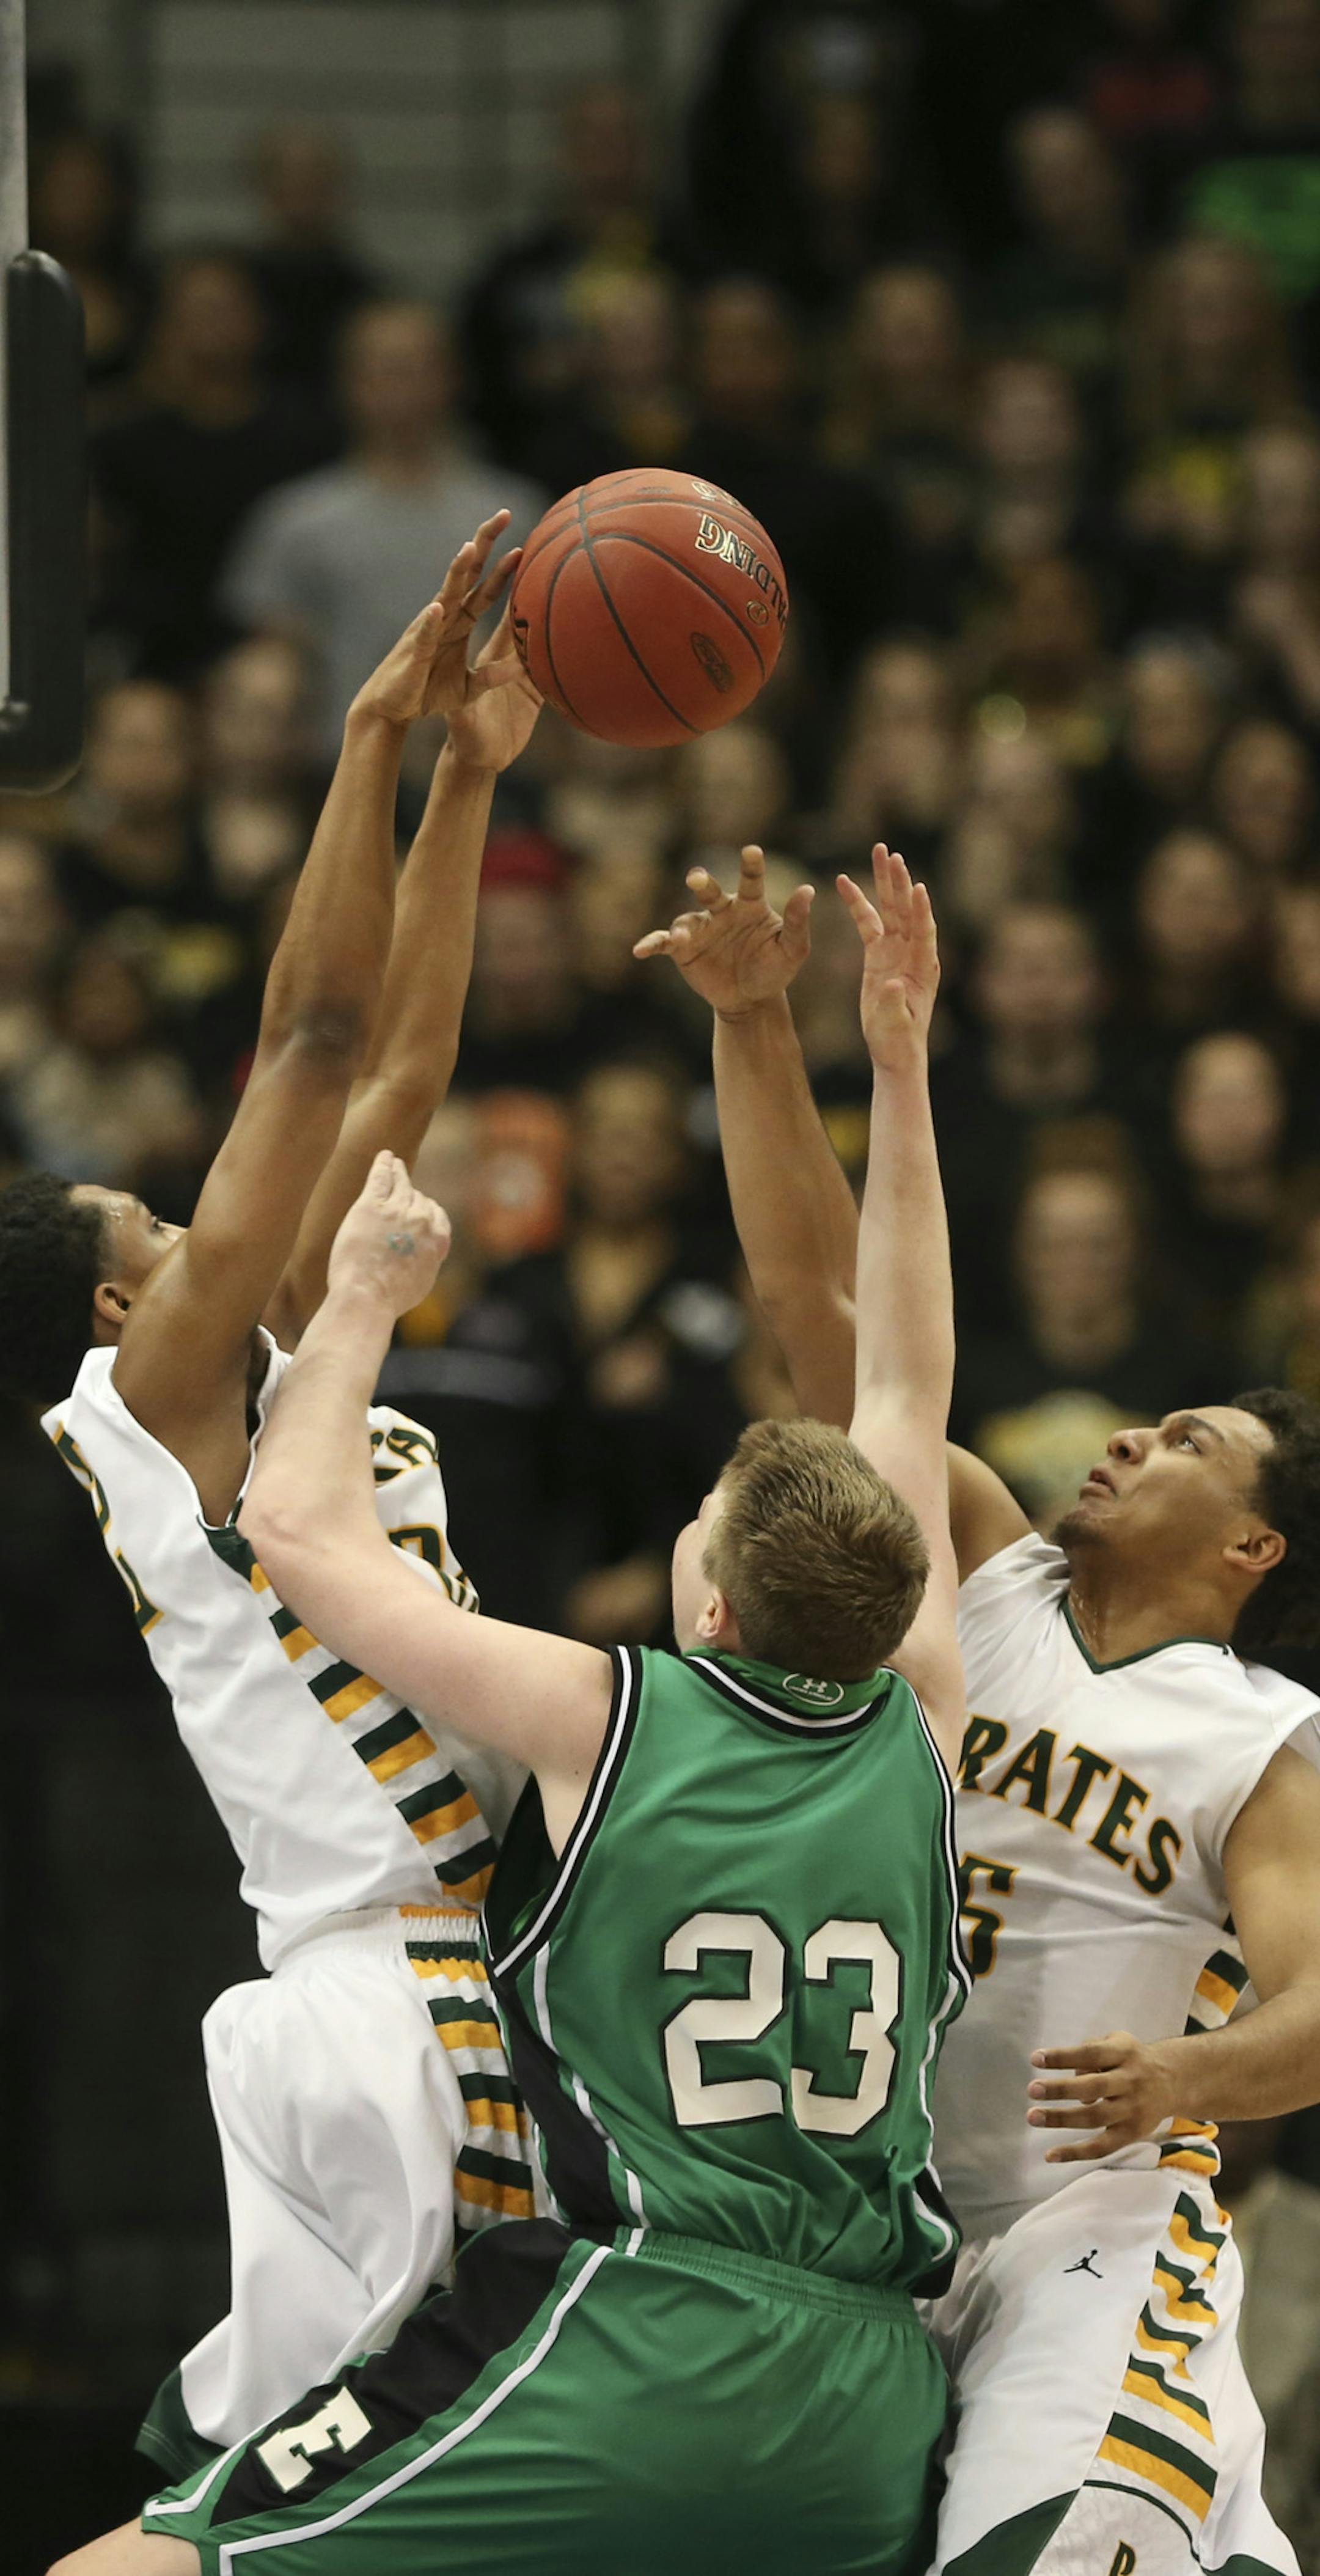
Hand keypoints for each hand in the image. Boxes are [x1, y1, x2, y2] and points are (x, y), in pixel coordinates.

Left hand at [327, 1151, 451, 1320]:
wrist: (368, 1297)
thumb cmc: (390, 1298)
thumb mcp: (422, 1282)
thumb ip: (428, 1260)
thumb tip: (427, 1255)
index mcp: (438, 1239)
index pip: (436, 1214)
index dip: (426, 1209)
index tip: (419, 1207)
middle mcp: (422, 1220)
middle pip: (418, 1198)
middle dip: (411, 1192)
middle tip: (403, 1182)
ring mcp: (397, 1210)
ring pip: (401, 1184)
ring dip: (399, 1171)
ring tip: (394, 1163)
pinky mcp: (371, 1205)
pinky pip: (381, 1177)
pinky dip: (384, 1164)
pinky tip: (384, 1156)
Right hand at [424, 516, 542, 768]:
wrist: (390, 708)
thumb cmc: (426, 692)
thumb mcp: (469, 688)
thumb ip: (493, 676)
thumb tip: (523, 669)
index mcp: (459, 622)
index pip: (485, 589)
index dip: (503, 569)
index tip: (523, 546)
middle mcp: (445, 617)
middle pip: (467, 575)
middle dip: (484, 545)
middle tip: (503, 515)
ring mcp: (429, 630)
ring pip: (446, 595)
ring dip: (456, 572)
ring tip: (469, 549)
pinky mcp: (414, 651)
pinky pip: (425, 634)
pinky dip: (431, 622)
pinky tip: (438, 607)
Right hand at [632, 844, 813, 1017]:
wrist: (751, 999)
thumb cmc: (774, 969)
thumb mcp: (793, 949)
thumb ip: (798, 921)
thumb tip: (808, 889)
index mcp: (750, 906)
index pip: (751, 881)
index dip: (751, 865)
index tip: (752, 850)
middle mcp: (722, 911)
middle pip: (711, 892)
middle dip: (703, 883)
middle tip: (696, 877)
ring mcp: (700, 928)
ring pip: (686, 918)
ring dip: (682, 926)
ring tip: (682, 936)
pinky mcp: (682, 948)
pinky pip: (664, 942)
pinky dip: (651, 944)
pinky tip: (640, 950)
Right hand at [837, 844, 938, 1070]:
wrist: (894, 1051)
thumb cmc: (899, 1042)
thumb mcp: (896, 1026)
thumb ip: (894, 1004)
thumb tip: (891, 983)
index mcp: (923, 969)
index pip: (924, 933)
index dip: (921, 911)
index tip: (917, 888)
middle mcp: (912, 953)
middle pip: (906, 910)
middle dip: (899, 882)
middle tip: (890, 854)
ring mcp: (896, 951)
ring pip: (889, 909)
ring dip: (884, 881)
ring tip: (879, 852)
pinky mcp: (878, 954)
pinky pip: (868, 922)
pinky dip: (858, 903)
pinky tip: (844, 881)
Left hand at [1027, 2030, 1178, 2163]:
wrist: (1173, 2080)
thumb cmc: (1131, 2059)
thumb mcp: (1116, 2042)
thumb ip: (1090, 2051)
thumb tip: (1070, 2077)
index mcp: (1123, 2053)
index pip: (1090, 2054)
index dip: (1063, 2056)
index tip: (1035, 2058)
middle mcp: (1130, 2081)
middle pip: (1093, 2086)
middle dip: (1061, 2089)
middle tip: (1032, 2089)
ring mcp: (1132, 2110)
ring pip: (1095, 2117)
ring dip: (1062, 2118)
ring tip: (1033, 2116)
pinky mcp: (1131, 2133)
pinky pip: (1102, 2147)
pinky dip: (1076, 2153)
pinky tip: (1051, 2155)